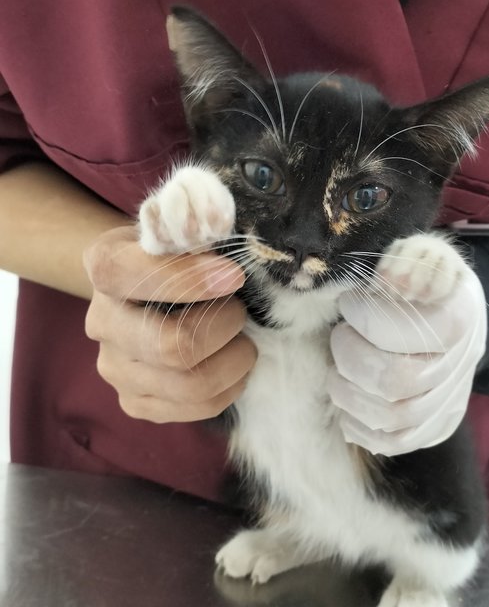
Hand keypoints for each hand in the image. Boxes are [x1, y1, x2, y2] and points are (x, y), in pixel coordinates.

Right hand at [84, 226, 255, 422]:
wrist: (154, 288)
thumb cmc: (179, 255)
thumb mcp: (184, 228)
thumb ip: (198, 223)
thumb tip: (220, 229)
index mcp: (106, 267)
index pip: (139, 278)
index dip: (195, 280)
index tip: (235, 276)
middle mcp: (101, 322)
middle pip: (173, 346)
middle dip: (226, 328)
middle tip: (241, 312)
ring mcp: (115, 368)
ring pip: (188, 384)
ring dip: (234, 361)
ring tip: (243, 341)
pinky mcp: (135, 401)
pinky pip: (191, 410)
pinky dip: (227, 389)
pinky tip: (232, 366)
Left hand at [327, 262, 486, 455]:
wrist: (452, 310)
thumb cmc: (426, 278)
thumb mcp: (420, 253)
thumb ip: (406, 260)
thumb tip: (387, 281)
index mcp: (459, 318)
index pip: (406, 332)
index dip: (364, 317)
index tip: (349, 302)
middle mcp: (459, 366)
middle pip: (394, 382)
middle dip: (350, 358)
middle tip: (339, 336)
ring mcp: (449, 401)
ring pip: (391, 418)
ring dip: (348, 394)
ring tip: (337, 369)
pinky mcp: (435, 425)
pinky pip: (396, 443)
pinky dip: (360, 427)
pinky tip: (347, 404)